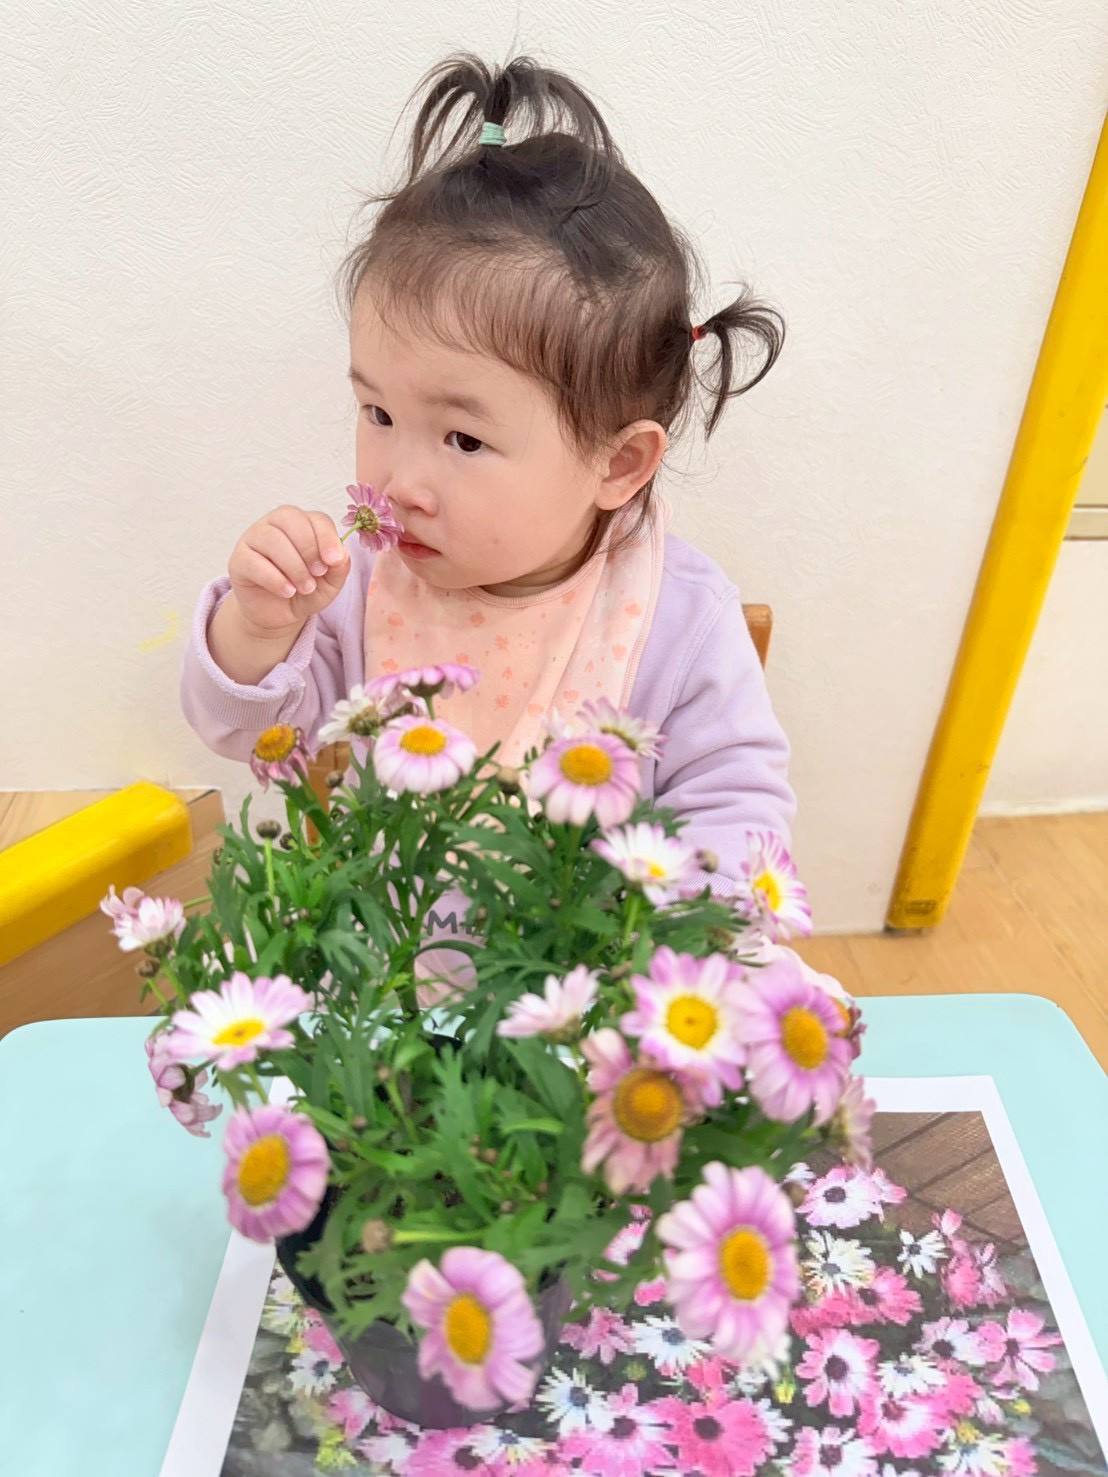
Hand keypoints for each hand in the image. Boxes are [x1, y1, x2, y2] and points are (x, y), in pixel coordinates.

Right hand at [227, 506, 350, 635]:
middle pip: (290, 519)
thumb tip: (342, 553)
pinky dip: (275, 579)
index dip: (327, 537)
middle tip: (318, 574)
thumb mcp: (330, 584)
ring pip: (272, 539)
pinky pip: (253, 561)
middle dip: (309, 549)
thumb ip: (339, 568)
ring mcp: (253, 539)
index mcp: (302, 523)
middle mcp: (275, 524)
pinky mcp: (239, 560)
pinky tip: (287, 591)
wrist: (279, 614)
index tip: (334, 560)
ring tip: (305, 588)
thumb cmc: (305, 591)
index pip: (315, 518)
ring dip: (294, 566)